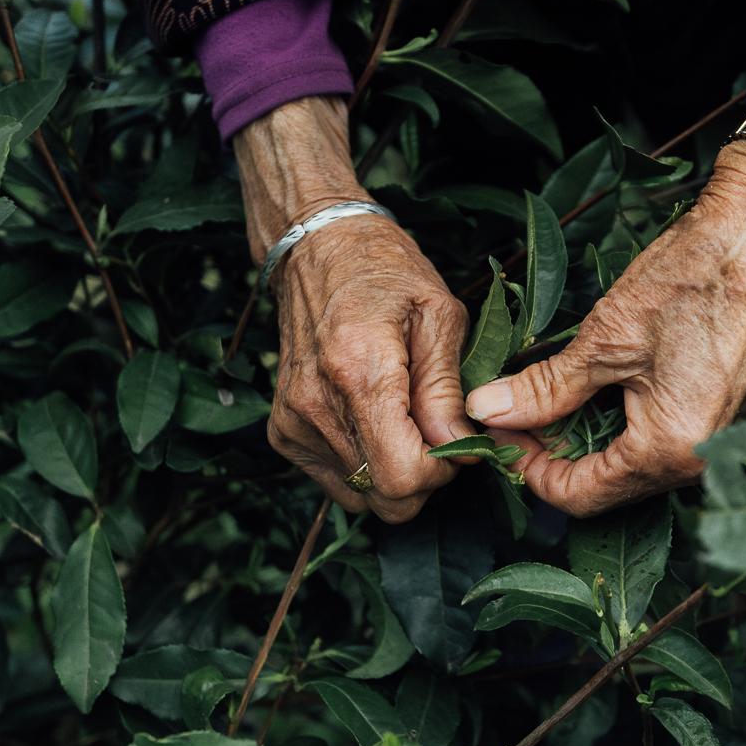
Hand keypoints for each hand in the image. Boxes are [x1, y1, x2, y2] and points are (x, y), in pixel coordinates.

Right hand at [237, 98, 473, 520]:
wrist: (317, 247)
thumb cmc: (385, 272)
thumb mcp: (438, 314)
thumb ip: (447, 388)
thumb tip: (462, 447)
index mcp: (360, 371)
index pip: (401, 477)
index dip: (441, 471)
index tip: (457, 439)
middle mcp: (317, 404)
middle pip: (383, 497)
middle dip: (422, 478)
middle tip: (437, 430)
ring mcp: (294, 421)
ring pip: (361, 495)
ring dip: (393, 471)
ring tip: (405, 418)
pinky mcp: (282, 431)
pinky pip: (336, 481)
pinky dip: (364, 465)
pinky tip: (374, 420)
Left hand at [466, 141, 745, 515]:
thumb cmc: (690, 282)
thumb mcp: (606, 338)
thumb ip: (545, 388)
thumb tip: (487, 411)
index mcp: (669, 450)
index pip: (578, 495)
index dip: (527, 467)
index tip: (496, 427)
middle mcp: (696, 461)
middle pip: (604, 486)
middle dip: (552, 452)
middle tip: (512, 408)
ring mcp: (711, 441)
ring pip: (627, 465)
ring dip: (581, 438)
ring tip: (545, 394)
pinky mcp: (715, 418)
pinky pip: (654, 442)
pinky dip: (615, 424)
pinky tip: (590, 389)